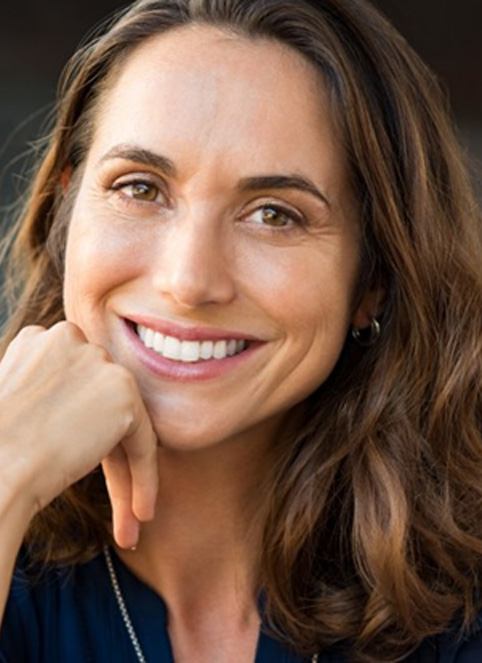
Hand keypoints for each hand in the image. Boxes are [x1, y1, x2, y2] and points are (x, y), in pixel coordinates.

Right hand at [0, 321, 158, 548]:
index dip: (79, 430)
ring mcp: (99, 362)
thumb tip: (76, 415)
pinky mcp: (123, 391)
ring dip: (126, 474)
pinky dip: (145, 478)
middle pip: (100, 404)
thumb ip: (49, 394)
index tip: (76, 464)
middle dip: (104, 452)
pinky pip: (144, 441)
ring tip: (129, 518)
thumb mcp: (16, 403)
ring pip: (123, 424)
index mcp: (41, 340)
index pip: (76, 386)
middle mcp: (71, 339)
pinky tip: (141, 513)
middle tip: (112, 500)